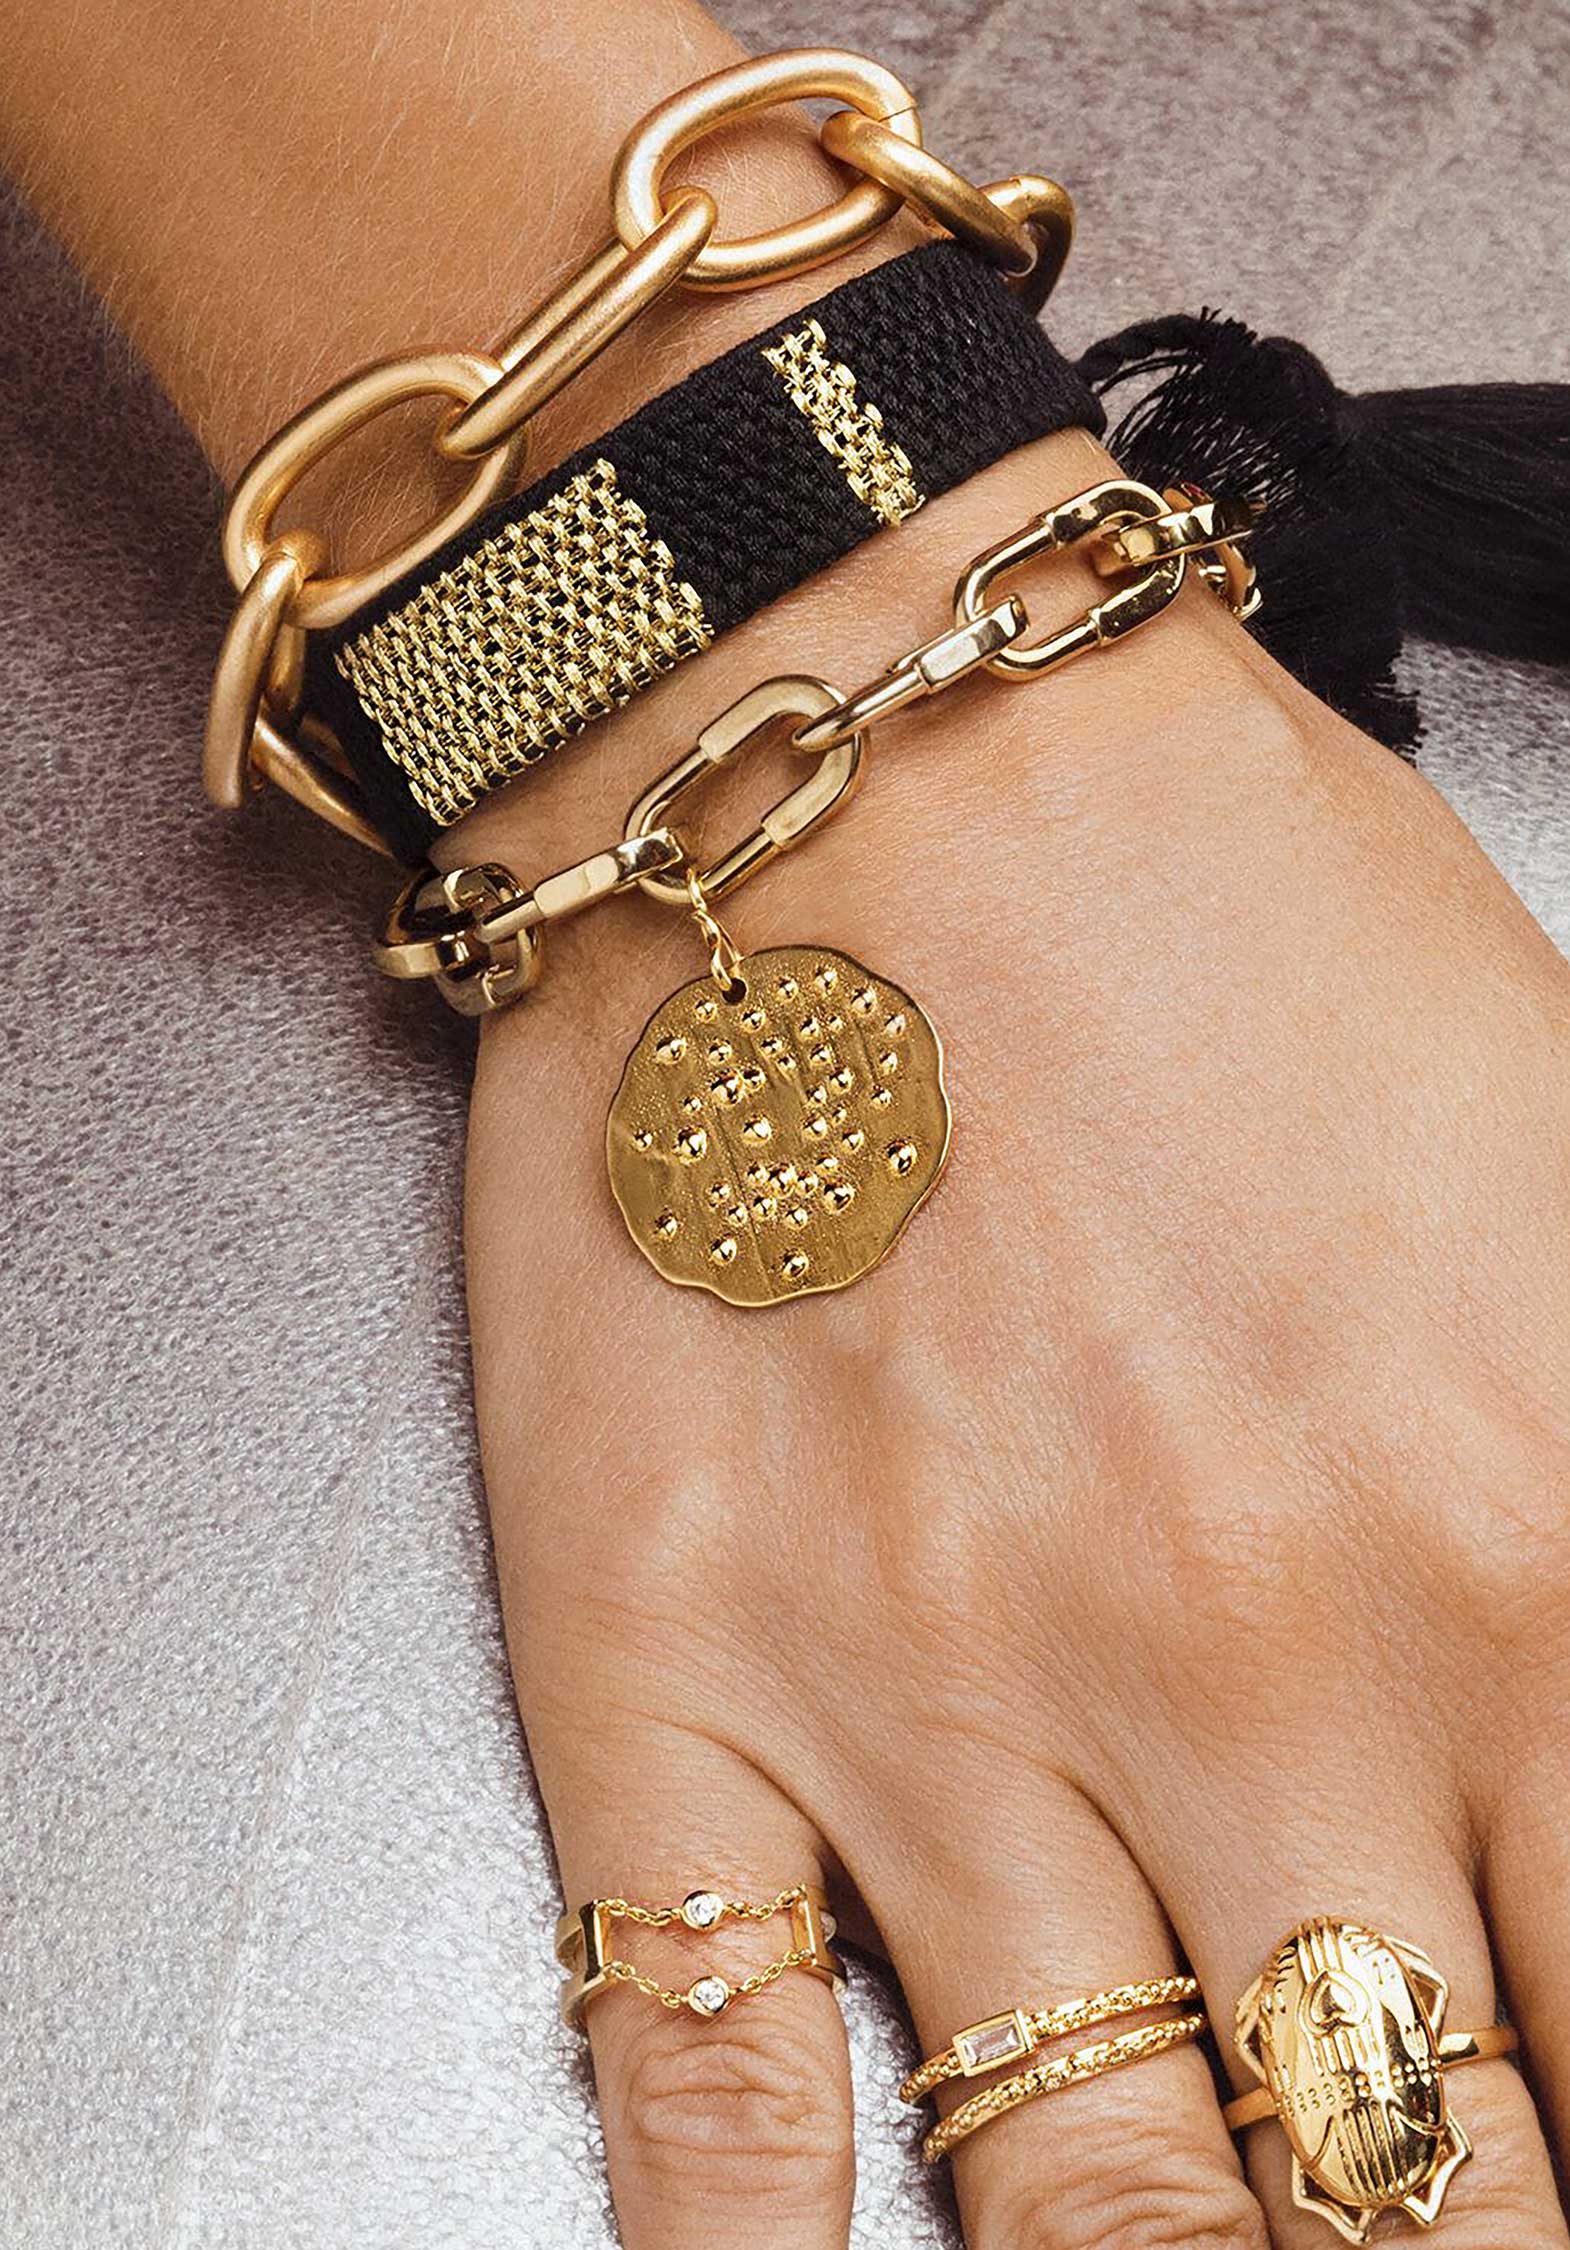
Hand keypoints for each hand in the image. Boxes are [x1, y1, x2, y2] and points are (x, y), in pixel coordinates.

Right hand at [464, 432, 1569, 2248]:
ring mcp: (938, 1700)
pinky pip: (709, 2084)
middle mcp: (1248, 1667)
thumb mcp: (1568, 1173)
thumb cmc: (1199, 909)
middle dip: (1469, 2240)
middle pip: (1431, 2185)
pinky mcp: (675, 1669)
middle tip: (1457, 2220)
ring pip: (1117, 2219)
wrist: (848, 755)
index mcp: (1524, 1534)